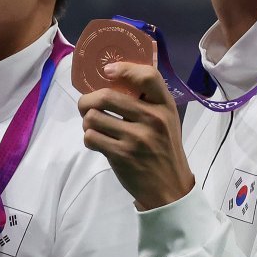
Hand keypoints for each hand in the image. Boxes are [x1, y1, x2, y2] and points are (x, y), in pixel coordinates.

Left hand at [77, 62, 194, 210]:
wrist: (170, 187)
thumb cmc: (163, 148)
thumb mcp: (166, 120)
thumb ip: (147, 101)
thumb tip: (111, 78)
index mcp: (164, 106)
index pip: (148, 76)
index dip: (124, 69)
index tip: (108, 71)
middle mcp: (152, 119)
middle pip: (106, 96)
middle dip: (87, 101)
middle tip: (86, 107)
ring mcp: (137, 138)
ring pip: (93, 117)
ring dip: (87, 122)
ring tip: (94, 127)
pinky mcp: (122, 155)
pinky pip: (90, 137)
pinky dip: (89, 138)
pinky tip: (99, 142)